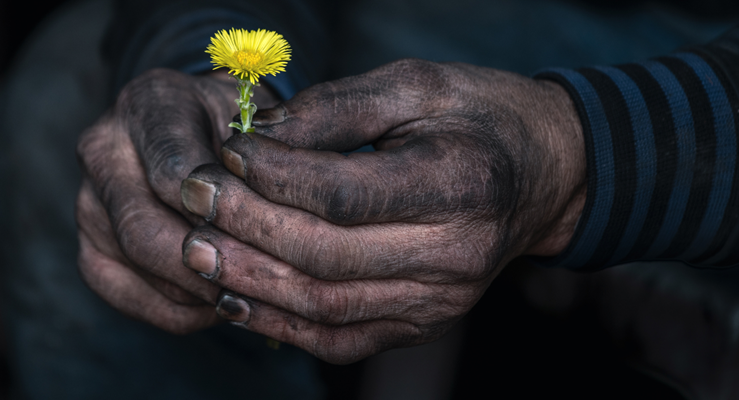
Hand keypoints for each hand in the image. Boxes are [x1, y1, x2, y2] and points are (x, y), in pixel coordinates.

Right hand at [75, 68, 278, 332]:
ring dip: (204, 292)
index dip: (222, 214)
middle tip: (271, 286)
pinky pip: (135, 300)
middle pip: (147, 231)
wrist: (201, 129)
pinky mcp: (91, 251)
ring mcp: (89, 204)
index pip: (174, 173)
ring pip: (142, 270)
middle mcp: (105, 151)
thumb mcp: (265, 117)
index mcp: (149, 104)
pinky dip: (186, 311)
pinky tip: (228, 303)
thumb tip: (288, 200)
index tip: (270, 237)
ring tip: (260, 296)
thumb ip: (273, 148)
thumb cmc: (240, 126)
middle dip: (214, 265)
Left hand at [179, 59, 586, 360]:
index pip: (342, 195)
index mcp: (459, 184)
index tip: (229, 150)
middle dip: (248, 229)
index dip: (273, 176)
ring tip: (196, 253)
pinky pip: (341, 338)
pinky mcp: (424, 323)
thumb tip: (258, 140)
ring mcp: (441, 300)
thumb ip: (336, 108)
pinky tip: (237, 298)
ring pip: (325, 305)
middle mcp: (455, 254)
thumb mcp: (417, 85)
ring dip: (252, 282)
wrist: (545, 173)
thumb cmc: (481, 117)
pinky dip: (282, 324)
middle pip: (325, 256)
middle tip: (194, 201)